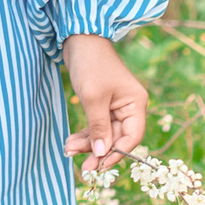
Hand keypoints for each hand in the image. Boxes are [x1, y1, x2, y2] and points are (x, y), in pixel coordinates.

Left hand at [61, 34, 146, 171]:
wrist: (79, 39)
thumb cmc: (91, 65)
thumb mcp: (94, 98)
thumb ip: (99, 127)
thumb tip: (102, 153)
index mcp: (136, 104)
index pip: (132, 136)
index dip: (117, 153)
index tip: (99, 165)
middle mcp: (129, 106)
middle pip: (117, 137)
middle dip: (98, 150)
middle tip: (81, 165)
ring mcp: (115, 105)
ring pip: (104, 133)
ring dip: (88, 143)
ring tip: (68, 149)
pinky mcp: (102, 103)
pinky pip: (96, 125)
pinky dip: (85, 133)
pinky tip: (71, 142)